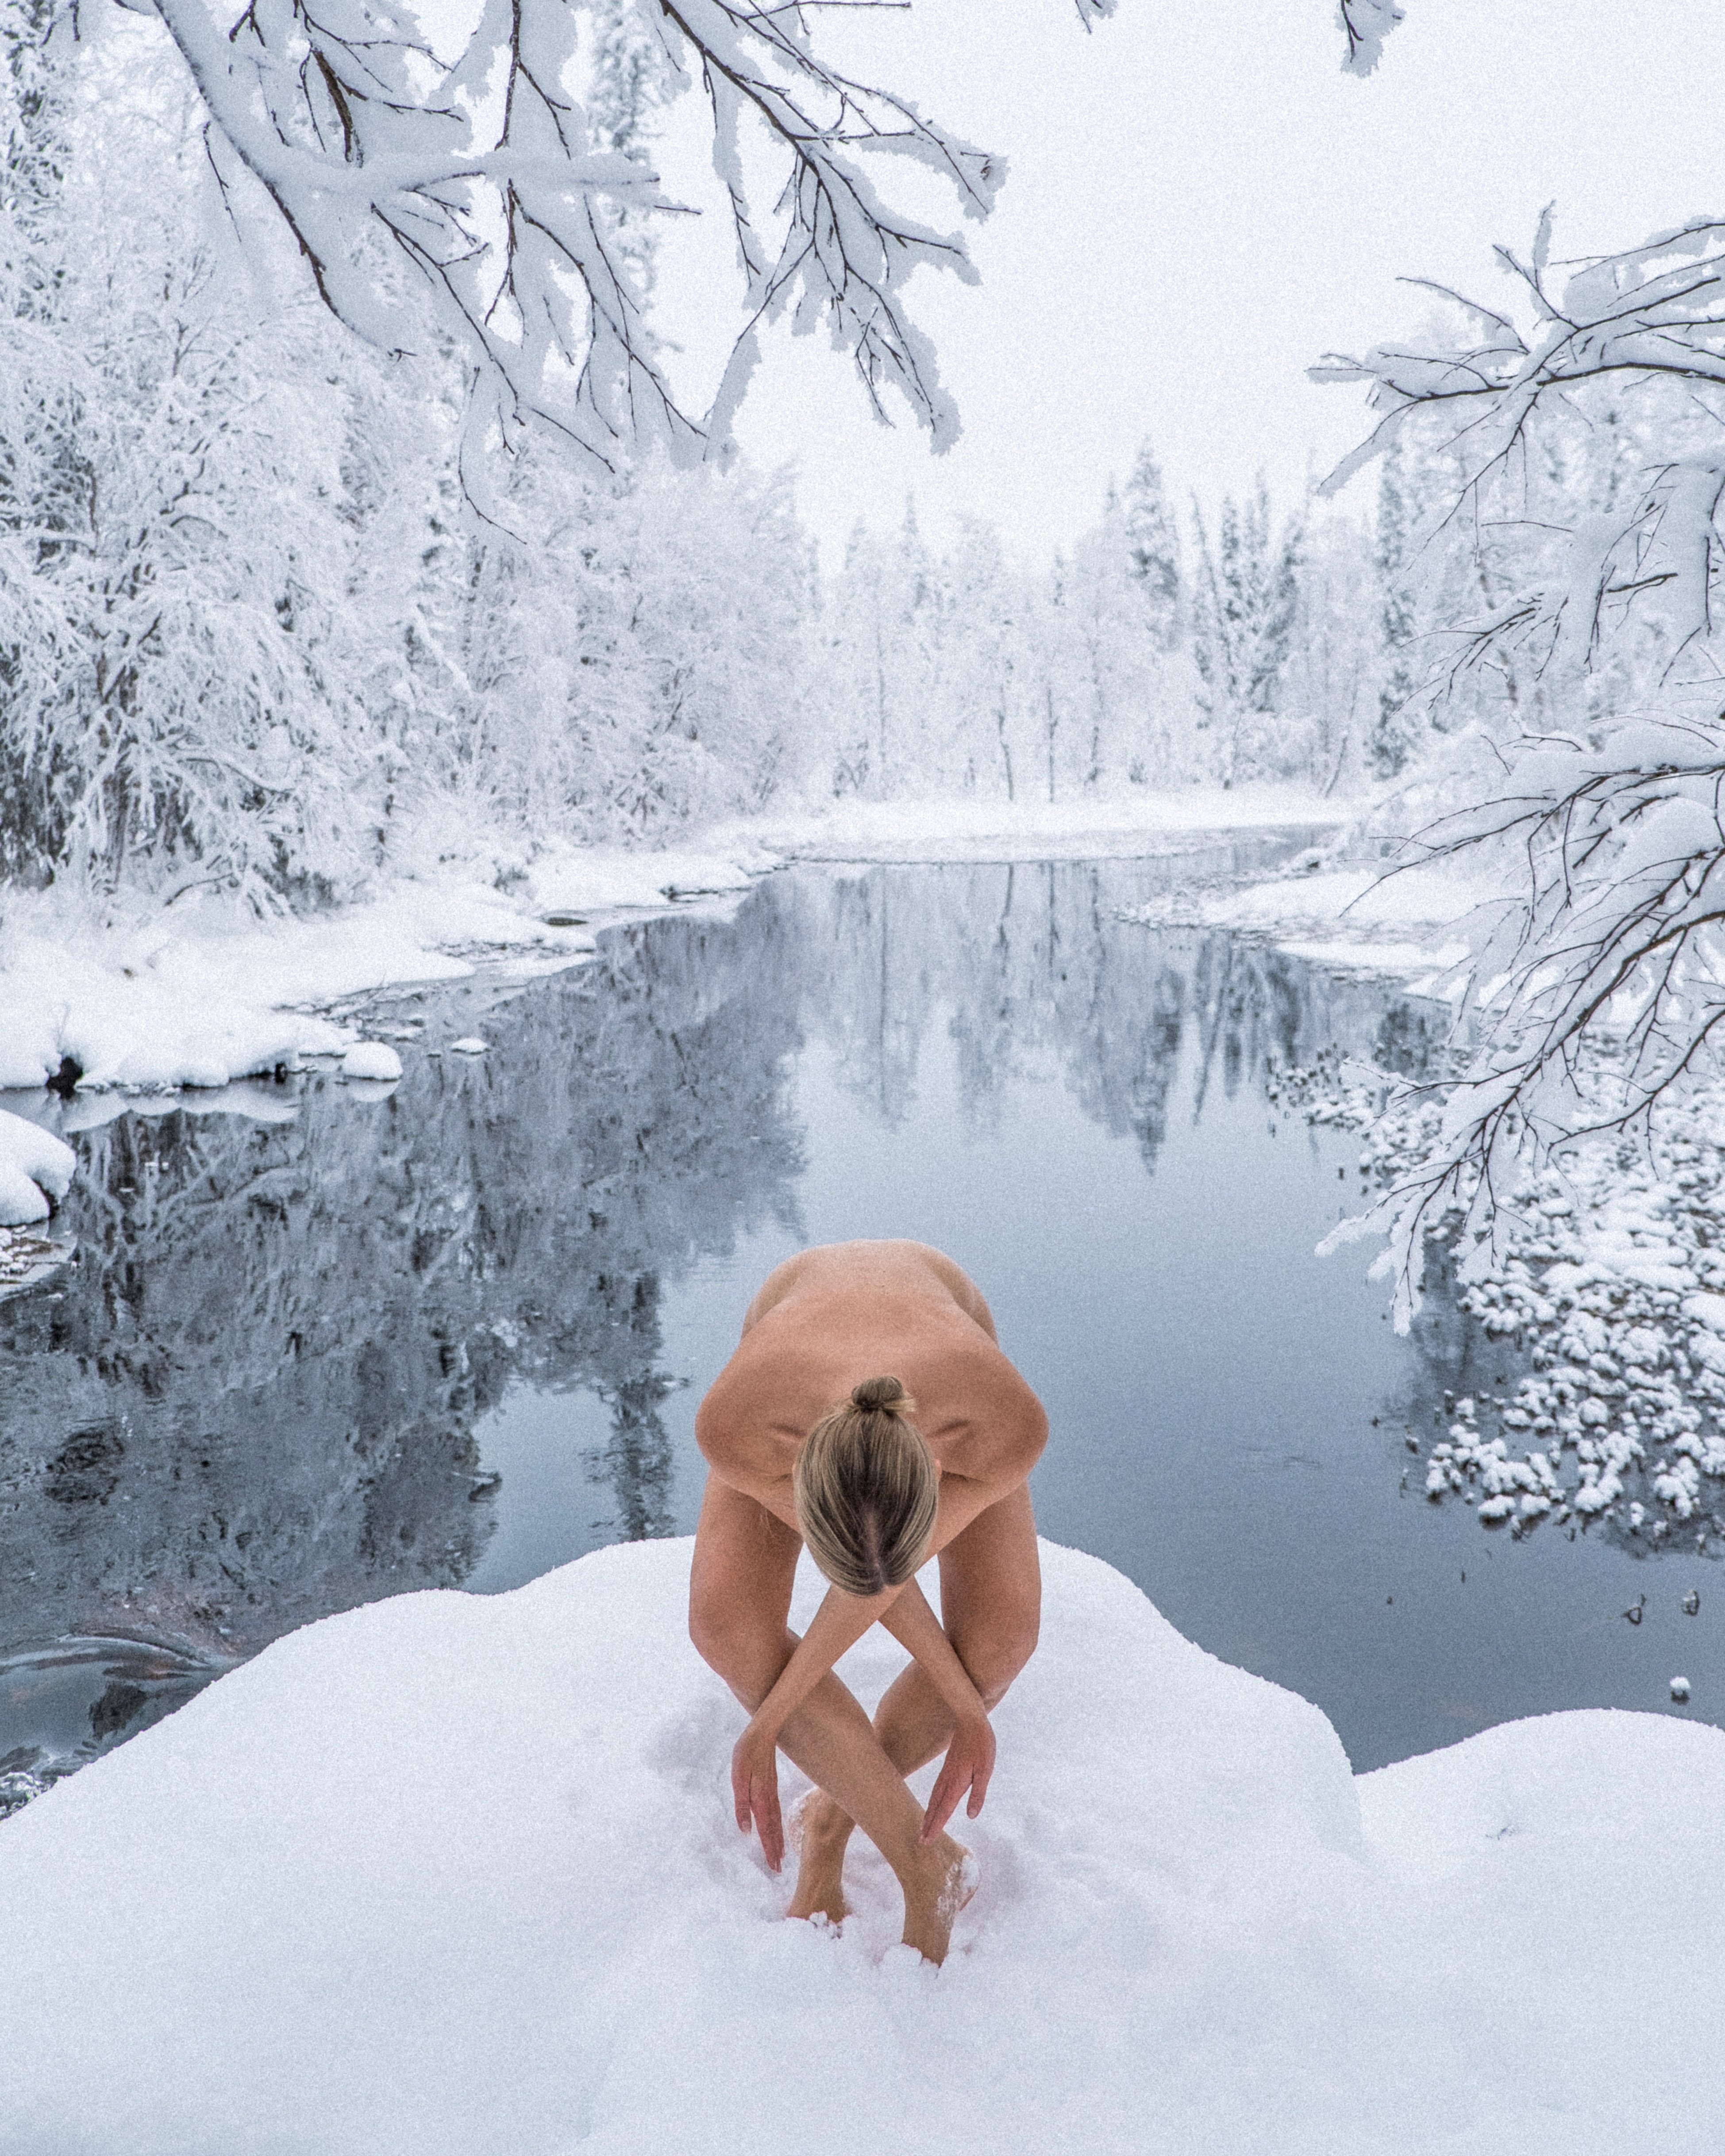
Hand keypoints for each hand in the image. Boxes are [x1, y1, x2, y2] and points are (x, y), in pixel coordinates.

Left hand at [731, 1719, 784, 1870]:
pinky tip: (776, 1825)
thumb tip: (745, 1831)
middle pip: (773, 1829)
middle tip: (778, 1869)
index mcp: (761, 1798)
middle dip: (775, 1849)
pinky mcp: (771, 1784)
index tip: (774, 1867)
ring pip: (776, 1820)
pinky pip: (776, 1809)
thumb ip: (742, 1804)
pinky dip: (777, 1823)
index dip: (769, 1849)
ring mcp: (772, 1790)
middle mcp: (769, 1797)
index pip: (766, 1830)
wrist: (764, 1728)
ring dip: (778, 1838)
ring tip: (781, 1854)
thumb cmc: (748, 1750)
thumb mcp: (739, 1776)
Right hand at [921, 1712, 994, 1843]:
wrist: (970, 1718)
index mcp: (956, 1781)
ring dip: (929, 1812)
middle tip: (921, 1839)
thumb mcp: (985, 1770)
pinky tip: (934, 1801)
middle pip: (935, 1805)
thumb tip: (971, 1815)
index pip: (944, 1809)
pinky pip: (937, 1787)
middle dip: (928, 1823)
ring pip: (934, 1796)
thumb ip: (977, 1793)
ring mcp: (947, 1771)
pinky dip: (933, 1799)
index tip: (927, 1840)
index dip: (936, 1826)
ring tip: (924, 1824)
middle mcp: (948, 1778)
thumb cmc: (981, 1744)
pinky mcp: (949, 1765)